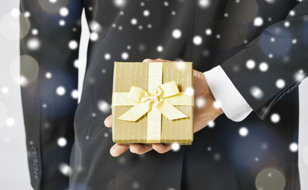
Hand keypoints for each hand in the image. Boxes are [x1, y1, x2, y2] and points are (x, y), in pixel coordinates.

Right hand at [104, 58, 222, 156]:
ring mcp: (165, 126)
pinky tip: (157, 145)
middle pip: (136, 131)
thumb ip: (162, 66)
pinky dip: (161, 147)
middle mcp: (156, 116)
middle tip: (116, 147)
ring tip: (134, 147)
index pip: (132, 111)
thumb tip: (146, 62)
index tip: (109, 122)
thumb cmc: (193, 81)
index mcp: (151, 102)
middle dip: (124, 140)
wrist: (213, 92)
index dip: (120, 118)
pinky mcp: (177, 134)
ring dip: (139, 147)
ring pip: (148, 141)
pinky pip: (167, 144)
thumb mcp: (177, 70)